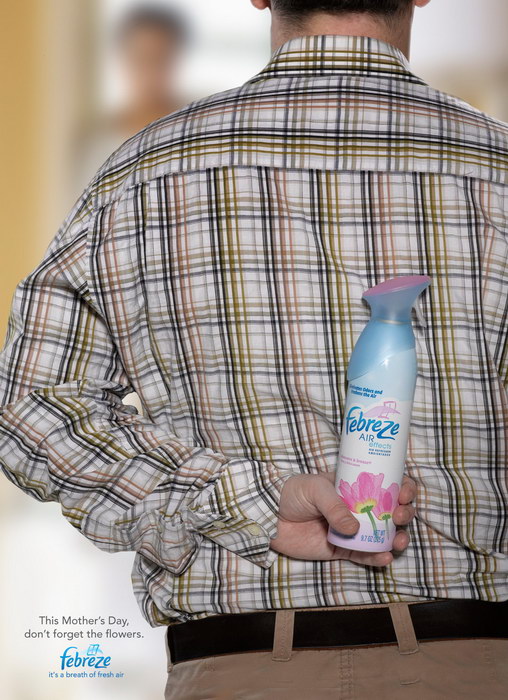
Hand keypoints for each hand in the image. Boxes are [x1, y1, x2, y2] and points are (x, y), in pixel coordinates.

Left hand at [269, 471, 416, 567]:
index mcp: (355, 486)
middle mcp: (358, 507)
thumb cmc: (292, 493)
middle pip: (391, 510)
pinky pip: (365, 555)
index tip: (403, 493)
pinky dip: (378, 558)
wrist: (270, 517)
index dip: (401, 487)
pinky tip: (385, 557)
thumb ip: (334, 506)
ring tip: (398, 541)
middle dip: (404, 513)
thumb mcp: (314, 488)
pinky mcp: (342, 549)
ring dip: (397, 538)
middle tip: (398, 516)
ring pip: (384, 535)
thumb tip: (354, 528)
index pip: (386, 483)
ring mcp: (352, 530)